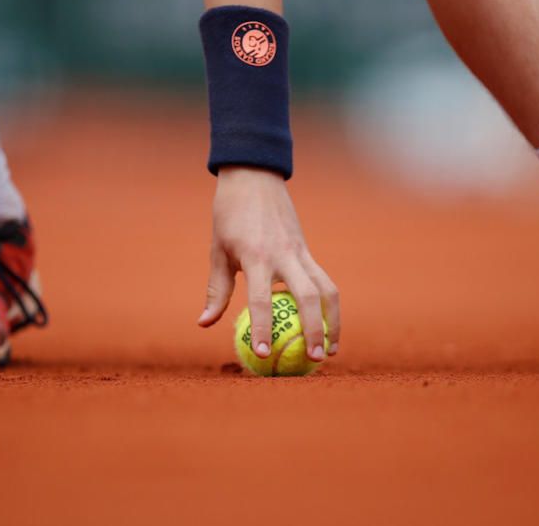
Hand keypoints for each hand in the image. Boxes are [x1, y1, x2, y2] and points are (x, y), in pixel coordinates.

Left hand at [197, 166, 340, 361]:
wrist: (254, 177)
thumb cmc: (229, 215)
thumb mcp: (218, 250)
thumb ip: (217, 289)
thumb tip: (205, 324)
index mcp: (256, 256)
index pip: (262, 300)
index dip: (262, 329)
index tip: (263, 355)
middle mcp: (284, 255)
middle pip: (308, 297)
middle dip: (314, 330)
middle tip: (312, 361)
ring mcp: (301, 251)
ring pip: (327, 290)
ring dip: (333, 321)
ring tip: (330, 351)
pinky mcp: (309, 250)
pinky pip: (325, 281)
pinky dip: (329, 306)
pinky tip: (328, 326)